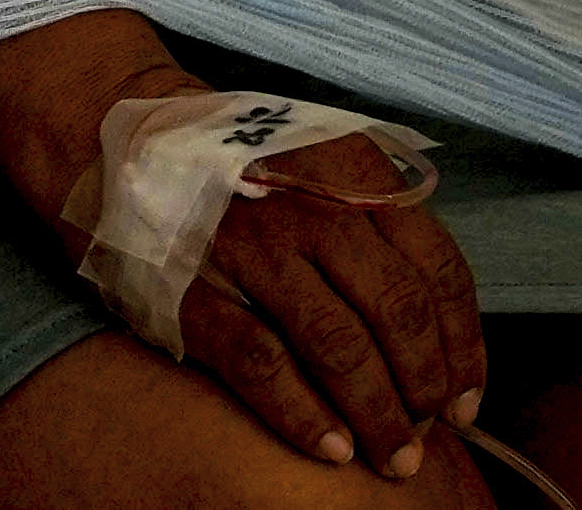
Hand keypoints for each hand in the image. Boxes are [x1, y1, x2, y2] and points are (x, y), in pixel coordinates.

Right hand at [0, 14, 487, 479]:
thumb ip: (376, 216)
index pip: (437, 270)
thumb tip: (433, 317)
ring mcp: (251, 246)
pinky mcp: (193, 287)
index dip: (462, 345)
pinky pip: (262, 364)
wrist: (114, 124)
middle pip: (397, 315)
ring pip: (340, 347)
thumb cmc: (232, 156)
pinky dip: (304, 415)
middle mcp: (311, 204)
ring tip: (391, 457)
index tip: (466, 397)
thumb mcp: (319, 155)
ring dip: (376, 415)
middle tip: (427, 435)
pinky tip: (329, 447)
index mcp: (353, 169)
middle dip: (425, 389)